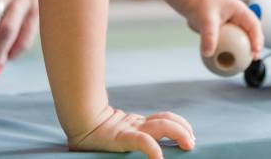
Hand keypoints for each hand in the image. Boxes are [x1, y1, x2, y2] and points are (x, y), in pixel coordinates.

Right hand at [68, 106, 193, 156]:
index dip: (179, 125)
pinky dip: (155, 150)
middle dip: (184, 129)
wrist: (78, 123)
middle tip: (192, 142)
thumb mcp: (117, 136)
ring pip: (163, 125)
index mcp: (137, 125)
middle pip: (167, 120)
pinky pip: (144, 142)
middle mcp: (138, 125)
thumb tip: (147, 146)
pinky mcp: (124, 137)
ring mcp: (132, 129)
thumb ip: (132, 138)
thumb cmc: (93, 135)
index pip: (163, 119)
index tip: (189, 136)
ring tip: (189, 144)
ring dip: (180, 133)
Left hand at [183, 0, 263, 58]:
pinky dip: (232, 51)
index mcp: (240, 11)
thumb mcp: (205, 20)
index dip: (257, 38)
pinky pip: (232, 43)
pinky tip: (228, 62)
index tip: (255, 51)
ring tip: (244, 64)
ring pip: (244, 39)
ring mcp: (234, 25)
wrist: (191, 4)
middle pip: (252, 32)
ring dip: (245, 50)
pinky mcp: (227, 32)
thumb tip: (208, 53)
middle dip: (255, 46)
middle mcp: (239, 18)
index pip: (253, 24)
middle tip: (254, 58)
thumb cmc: (200, 7)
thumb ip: (209, 36)